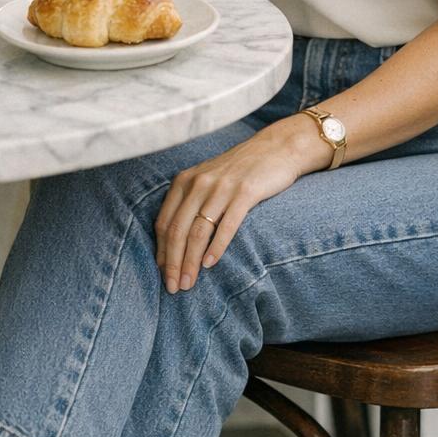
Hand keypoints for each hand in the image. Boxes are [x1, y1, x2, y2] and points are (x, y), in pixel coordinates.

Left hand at [154, 123, 310, 293]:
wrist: (276, 148)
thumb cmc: (240, 171)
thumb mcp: (207, 180)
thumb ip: (190, 203)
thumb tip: (174, 244)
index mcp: (184, 181)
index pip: (164, 222)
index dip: (161, 252)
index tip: (163, 275)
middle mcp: (198, 183)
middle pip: (178, 230)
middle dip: (173, 263)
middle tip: (174, 288)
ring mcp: (221, 187)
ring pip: (198, 231)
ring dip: (191, 261)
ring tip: (190, 283)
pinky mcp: (245, 192)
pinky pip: (226, 225)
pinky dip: (216, 247)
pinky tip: (210, 264)